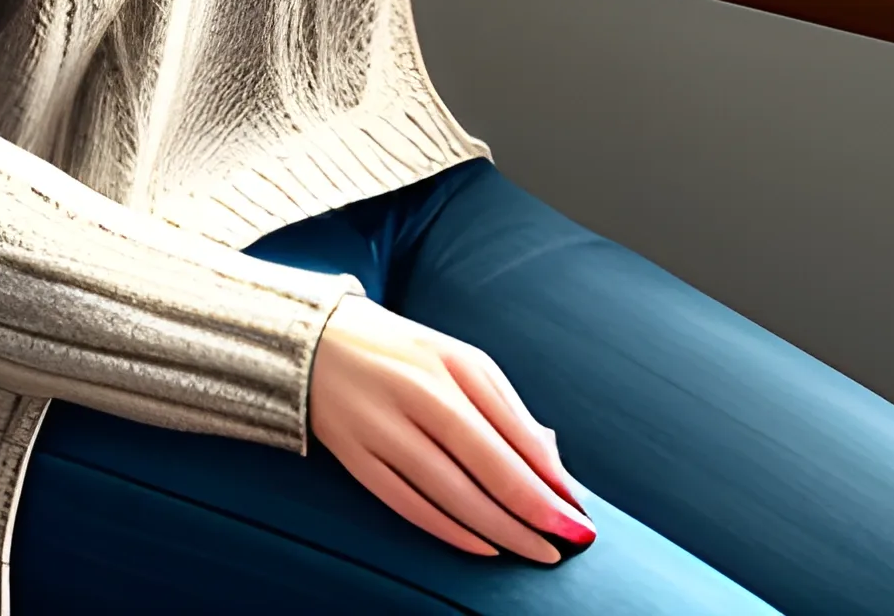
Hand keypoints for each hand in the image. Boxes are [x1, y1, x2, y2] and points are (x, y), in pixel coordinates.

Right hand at [309, 294, 595, 562]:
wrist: (312, 340)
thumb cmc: (402, 353)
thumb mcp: (458, 360)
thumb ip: (506, 409)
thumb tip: (554, 466)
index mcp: (449, 362)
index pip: (511, 430)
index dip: (550, 477)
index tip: (581, 510)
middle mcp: (416, 393)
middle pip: (486, 464)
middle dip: (534, 509)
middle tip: (572, 540)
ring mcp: (382, 427)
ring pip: (451, 493)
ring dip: (502, 530)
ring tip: (538, 552)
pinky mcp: (355, 457)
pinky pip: (409, 504)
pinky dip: (450, 531)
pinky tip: (484, 547)